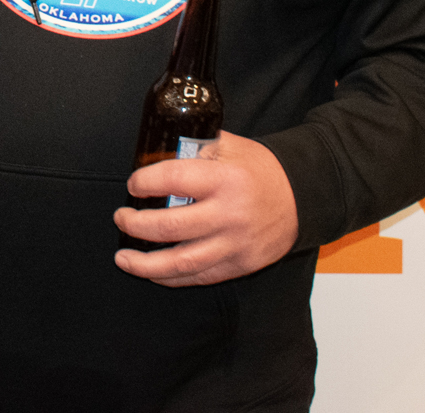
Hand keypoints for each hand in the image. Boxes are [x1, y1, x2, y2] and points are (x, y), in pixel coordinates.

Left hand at [112, 130, 297, 286]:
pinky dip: (171, 277)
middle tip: (121, 218)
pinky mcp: (240, 264)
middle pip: (170, 226)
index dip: (145, 182)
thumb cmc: (261, 170)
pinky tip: (152, 272)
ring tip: (123, 257)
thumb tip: (157, 148)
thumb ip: (196, 146)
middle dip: (136, 225)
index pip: (174, 180)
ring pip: (181, 262)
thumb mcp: (231, 146)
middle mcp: (229, 214)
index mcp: (224, 179)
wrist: (303, 198)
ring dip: (146, 263)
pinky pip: (199, 276)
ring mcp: (234, 244)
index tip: (133, 184)